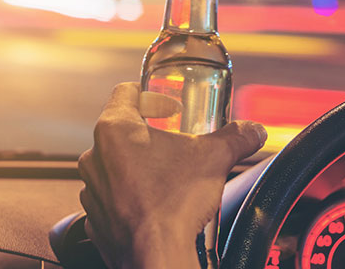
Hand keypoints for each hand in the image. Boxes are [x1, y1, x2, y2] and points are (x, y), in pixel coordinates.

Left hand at [78, 82, 266, 268]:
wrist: (157, 255)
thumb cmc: (174, 204)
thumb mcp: (214, 158)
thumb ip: (236, 137)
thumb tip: (252, 131)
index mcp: (115, 130)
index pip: (125, 92)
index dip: (151, 96)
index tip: (168, 108)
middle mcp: (95, 156)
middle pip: (121, 132)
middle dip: (151, 136)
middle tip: (177, 144)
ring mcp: (93, 189)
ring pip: (115, 166)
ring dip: (139, 167)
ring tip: (168, 177)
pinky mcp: (97, 217)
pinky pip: (113, 198)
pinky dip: (131, 197)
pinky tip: (155, 203)